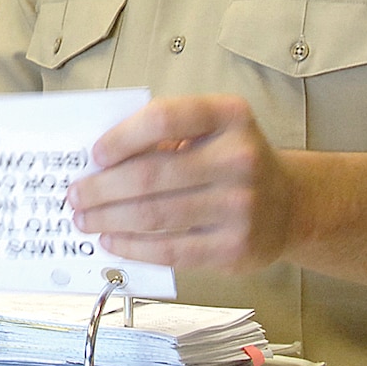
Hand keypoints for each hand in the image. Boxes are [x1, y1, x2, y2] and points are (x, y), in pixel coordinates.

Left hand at [65, 95, 295, 273]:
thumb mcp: (211, 130)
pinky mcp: (234, 248)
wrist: (291, 205)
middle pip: (151, 174)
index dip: (122, 137)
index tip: (95, 154)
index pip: (164, 119)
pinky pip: (170, 249)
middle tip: (75, 195)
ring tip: (85, 218)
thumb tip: (99, 162)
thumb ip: (165, 136)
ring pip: (155, 215)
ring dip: (109, 218)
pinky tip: (112, 240)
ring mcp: (241, 206)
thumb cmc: (233, 161)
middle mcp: (240, 158)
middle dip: (101, 188)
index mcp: (229, 116)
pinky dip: (133, 246)